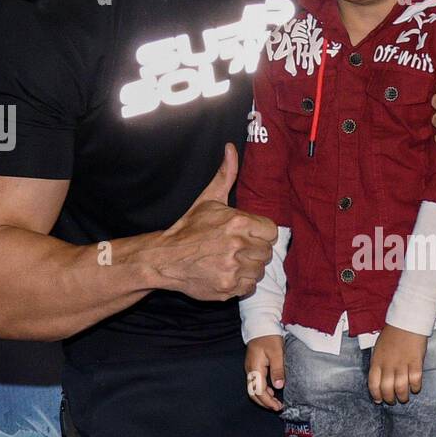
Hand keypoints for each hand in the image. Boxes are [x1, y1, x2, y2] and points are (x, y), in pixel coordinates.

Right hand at [146, 143, 276, 300]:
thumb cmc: (189, 228)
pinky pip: (250, 286)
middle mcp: (237, 245)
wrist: (165, 257)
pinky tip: (227, 273)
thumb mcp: (208, 199)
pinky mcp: (228, 287)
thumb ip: (225, 175)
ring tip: (230, 260)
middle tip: (235, 248)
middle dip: (254, 250)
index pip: (271, 231)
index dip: (260, 233)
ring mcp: (232, 268)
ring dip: (249, 267)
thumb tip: (230, 148)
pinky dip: (241, 282)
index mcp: (237, 222)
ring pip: (260, 270)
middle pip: (266, 252)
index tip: (247, 234)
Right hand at [245, 334, 285, 410]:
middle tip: (278, 407)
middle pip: (253, 394)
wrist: (261, 327)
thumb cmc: (270, 338)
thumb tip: (278, 386)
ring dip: (264, 398)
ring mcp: (250, 370)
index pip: (259, 391)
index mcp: (255, 369)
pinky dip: (263, 390)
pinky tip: (272, 390)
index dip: (268, 402)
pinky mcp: (253, 368)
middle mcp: (250, 371)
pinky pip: (256, 384)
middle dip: (265, 403)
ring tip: (276, 402)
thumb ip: (278, 370)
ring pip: (254, 390)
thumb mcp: (277, 353)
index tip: (278, 407)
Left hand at [368, 324, 427, 403]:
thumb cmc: (392, 334)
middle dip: (390, 399)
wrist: (407, 322)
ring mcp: (402, 364)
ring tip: (404, 397)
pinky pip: (415, 381)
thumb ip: (378, 364)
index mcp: (377, 361)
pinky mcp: (416, 362)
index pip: (373, 384)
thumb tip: (379, 380)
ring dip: (403, 396)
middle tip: (393, 401)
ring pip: (401, 388)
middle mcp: (388, 365)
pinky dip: (415, 387)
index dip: (376, 395)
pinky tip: (415, 387)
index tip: (379, 400)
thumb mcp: (378, 349)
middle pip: (387, 389)